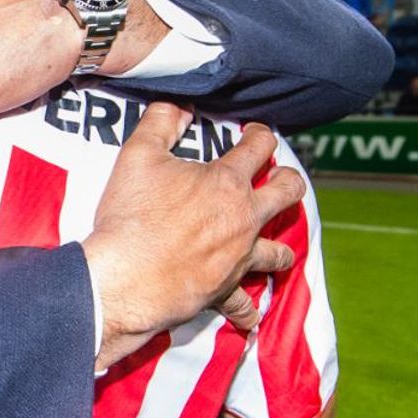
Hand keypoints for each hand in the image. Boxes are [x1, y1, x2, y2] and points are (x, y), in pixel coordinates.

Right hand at [82, 103, 305, 369]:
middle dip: (290, 180)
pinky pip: (245, 305)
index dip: (260, 134)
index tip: (255, 132)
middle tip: (281, 177)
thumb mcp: (138, 155)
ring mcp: (240, 257)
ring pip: (280, 252)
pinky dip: (247, 309)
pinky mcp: (226, 290)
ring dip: (281, 247)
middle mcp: (243, 218)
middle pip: (288, 193)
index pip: (258, 147)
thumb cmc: (133, 214)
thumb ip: (160, 122)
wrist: (127, 275)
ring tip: (275, 246)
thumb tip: (179, 104)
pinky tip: (249, 313)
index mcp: (225, 181)